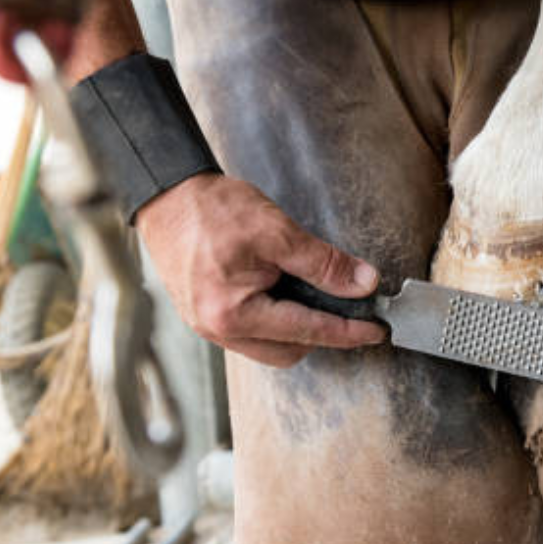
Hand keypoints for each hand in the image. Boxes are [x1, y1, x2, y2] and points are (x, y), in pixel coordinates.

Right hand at [136, 174, 386, 366]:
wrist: (166, 192)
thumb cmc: (212, 209)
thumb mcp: (277, 231)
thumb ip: (324, 263)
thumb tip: (364, 284)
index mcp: (235, 314)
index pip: (309, 331)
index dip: (349, 332)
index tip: (377, 331)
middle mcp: (218, 329)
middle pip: (290, 351)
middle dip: (320, 334)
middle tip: (347, 307)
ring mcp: (208, 326)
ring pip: (270, 347)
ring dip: (296, 328)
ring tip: (310, 293)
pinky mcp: (204, 315)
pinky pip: (250, 333)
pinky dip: (275, 320)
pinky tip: (283, 292)